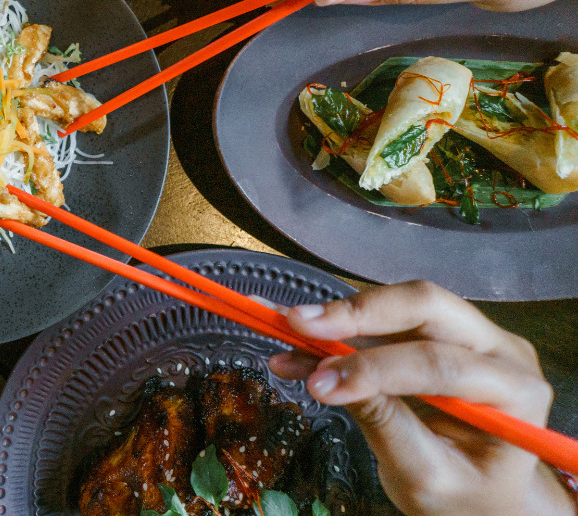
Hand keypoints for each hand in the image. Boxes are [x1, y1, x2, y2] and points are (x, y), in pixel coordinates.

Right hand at [268, 281, 575, 515]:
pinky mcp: (437, 335)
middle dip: (358, 313)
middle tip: (298, 322)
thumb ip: (384, 425)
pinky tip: (299, 347)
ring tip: (286, 333)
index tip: (320, 385)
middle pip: (426, 307)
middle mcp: (500, 350)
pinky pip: (384, 324)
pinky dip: (339, 332)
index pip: (441, 364)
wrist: (484, 498)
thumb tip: (325, 381)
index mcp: (516, 391)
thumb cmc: (466, 496)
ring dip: (340, 319)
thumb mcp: (425, 477)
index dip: (374, 368)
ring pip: (400, 306)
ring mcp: (470, 336)